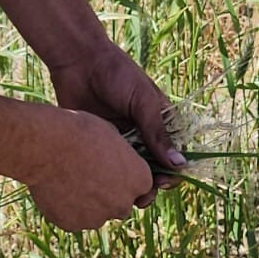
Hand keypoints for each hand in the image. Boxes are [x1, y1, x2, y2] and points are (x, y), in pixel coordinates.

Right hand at [27, 107, 152, 231]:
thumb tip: (119, 162)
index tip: (112, 166)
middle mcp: (123, 204)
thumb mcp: (112, 135)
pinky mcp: (73, 225)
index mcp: (139, 180)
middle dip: (110, 193)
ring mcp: (98, 218)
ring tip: (70, 178)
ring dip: (89, 202)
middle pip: (121, 203)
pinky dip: (68, 208)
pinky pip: (74, 218)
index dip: (126, 176)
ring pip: (97, 213)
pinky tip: (57, 188)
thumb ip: (122, 156)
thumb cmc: (80, 133)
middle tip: (90, 173)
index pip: (141, 185)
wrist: (46, 146)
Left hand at [48, 41, 185, 204]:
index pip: (175, 153)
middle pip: (155, 168)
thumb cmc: (117, 74)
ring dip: (132, 186)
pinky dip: (111, 178)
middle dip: (152, 185)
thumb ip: (158, 133)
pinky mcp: (100, 143)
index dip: (174, 172)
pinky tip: (106, 185)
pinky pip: (109, 166)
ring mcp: (122, 139)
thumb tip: (180, 165)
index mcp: (161, 122)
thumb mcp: (142, 101)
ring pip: (132, 172)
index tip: (166, 182)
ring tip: (126, 196)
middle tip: (143, 194)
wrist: (78, 61)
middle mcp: (144, 134)